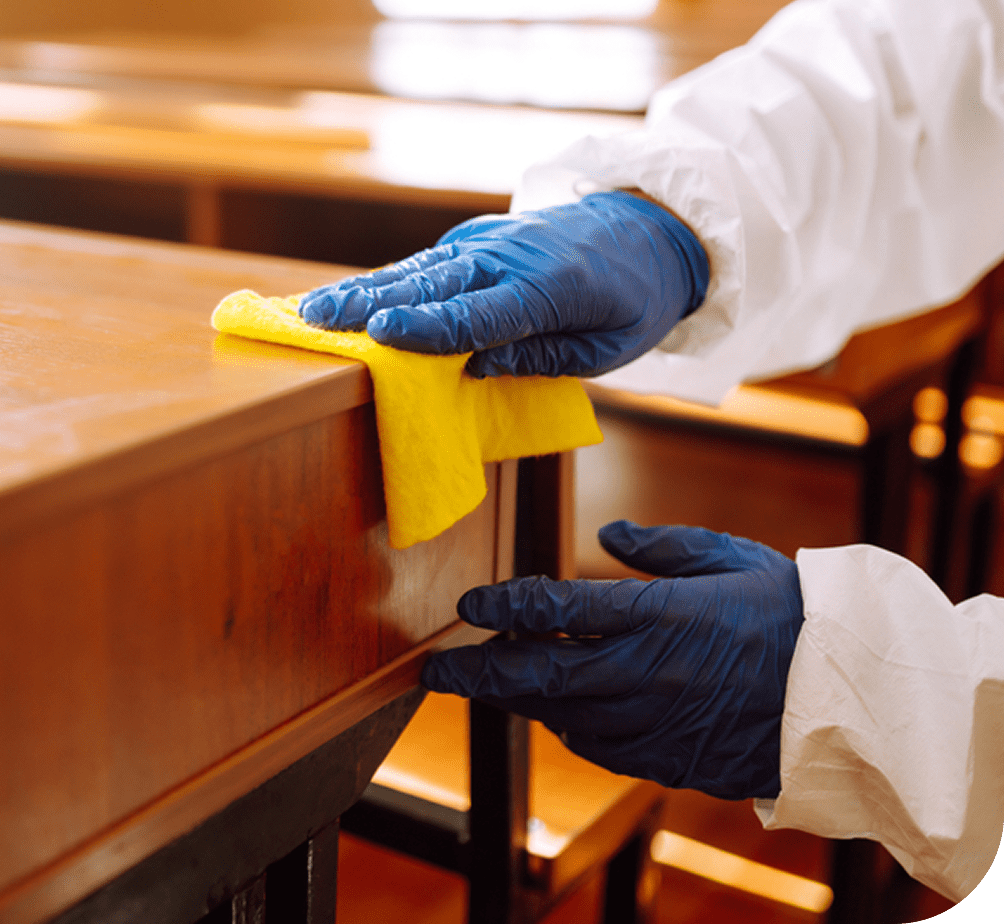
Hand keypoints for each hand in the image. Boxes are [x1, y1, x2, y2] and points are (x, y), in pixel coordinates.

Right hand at [299, 192, 708, 377]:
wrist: (649, 228)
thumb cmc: (632, 300)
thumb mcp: (607, 347)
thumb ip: (541, 354)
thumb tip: (474, 365)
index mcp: (549, 287)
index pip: (479, 313)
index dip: (427, 329)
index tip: (378, 335)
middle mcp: (510, 256)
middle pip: (433, 284)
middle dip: (371, 303)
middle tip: (317, 320)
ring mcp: (489, 240)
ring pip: (419, 268)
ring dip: (364, 288)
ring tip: (314, 307)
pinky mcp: (476, 238)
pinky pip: (426, 263)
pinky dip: (385, 280)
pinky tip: (348, 296)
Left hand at [420, 521, 803, 799]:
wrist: (849, 692)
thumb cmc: (788, 611)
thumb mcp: (723, 557)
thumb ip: (659, 547)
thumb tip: (610, 532)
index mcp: (656, 614)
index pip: (557, 608)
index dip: (506, 607)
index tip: (470, 606)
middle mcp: (646, 671)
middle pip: (540, 674)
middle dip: (480, 675)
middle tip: (438, 675)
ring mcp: (657, 721)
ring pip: (563, 715)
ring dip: (523, 700)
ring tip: (494, 684)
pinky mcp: (672, 757)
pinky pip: (602, 749)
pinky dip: (571, 728)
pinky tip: (560, 712)